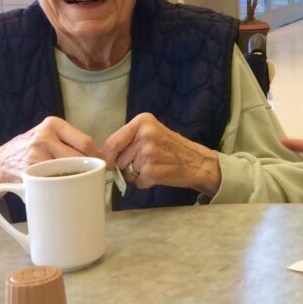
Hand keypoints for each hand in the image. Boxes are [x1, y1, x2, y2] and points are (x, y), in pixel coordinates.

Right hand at [0, 116, 100, 218]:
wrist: (0, 162)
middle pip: (78, 157)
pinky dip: (64, 187)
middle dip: (91, 169)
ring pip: (68, 170)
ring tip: (85, 183)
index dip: (98, 156)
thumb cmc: (31, 149)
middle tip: (99, 178)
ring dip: (79, 179)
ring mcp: (35, 156)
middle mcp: (44, 137)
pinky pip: (54, 182)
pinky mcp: (29, 173)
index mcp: (53, 124)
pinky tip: (67, 189)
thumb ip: (69, 140)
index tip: (105, 165)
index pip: (85, 142)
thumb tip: (101, 157)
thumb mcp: (48, 134)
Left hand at [101, 113, 220, 196]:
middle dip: (126, 165)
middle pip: (118, 159)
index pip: (112, 142)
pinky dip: (145, 182)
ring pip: (126, 172)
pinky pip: (136, 182)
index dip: (109, 156)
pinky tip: (159, 174)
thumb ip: (129, 139)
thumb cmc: (173, 148)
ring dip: (136, 174)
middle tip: (146, 161)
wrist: (197, 162)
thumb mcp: (152, 132)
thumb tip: (105, 156)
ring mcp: (148, 153)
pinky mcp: (152, 170)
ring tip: (154, 166)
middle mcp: (144, 134)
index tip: (112, 162)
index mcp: (142, 121)